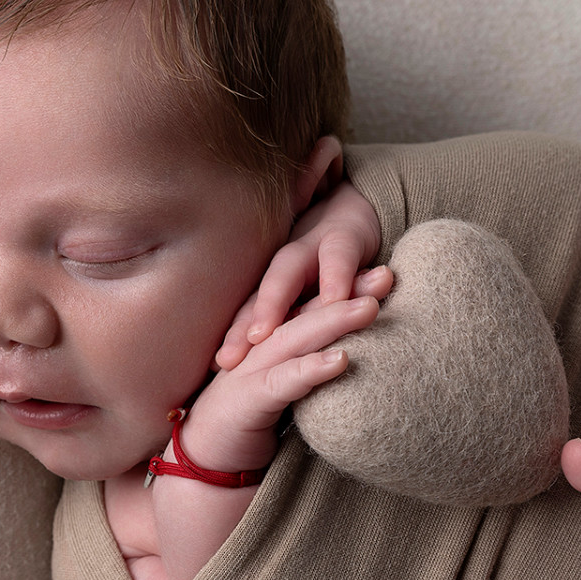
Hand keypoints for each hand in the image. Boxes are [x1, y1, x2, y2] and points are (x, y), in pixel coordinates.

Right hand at [179, 294, 382, 474]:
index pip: (314, 308)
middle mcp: (262, 347)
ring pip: (297, 337)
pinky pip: (283, 380)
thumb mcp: (292, 392)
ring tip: (370, 307)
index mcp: (275, 342)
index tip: (384, 276)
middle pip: (307, 312)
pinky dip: (311, 368)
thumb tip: (361, 359)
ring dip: (334, 320)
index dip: (346, 288)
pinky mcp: (248, 399)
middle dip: (346, 291)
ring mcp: (252, 370)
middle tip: (385, 276)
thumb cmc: (254, 424)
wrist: (206, 461)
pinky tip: (340, 359)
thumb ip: (316, 372)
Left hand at [215, 181, 389, 370]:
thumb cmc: (338, 264)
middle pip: (253, 300)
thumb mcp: (317, 293)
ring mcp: (311, 247)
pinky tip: (334, 300)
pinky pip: (338, 258)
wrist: (364, 207)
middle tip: (226, 361)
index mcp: (277, 282)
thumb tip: (266, 368)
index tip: (215, 372)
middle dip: (238, 330)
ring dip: (272, 303)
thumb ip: (297, 323)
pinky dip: (335, 278)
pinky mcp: (346, 236)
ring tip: (262, 335)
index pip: (248, 315)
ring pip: (285, 274)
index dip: (232, 343)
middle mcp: (285, 265)